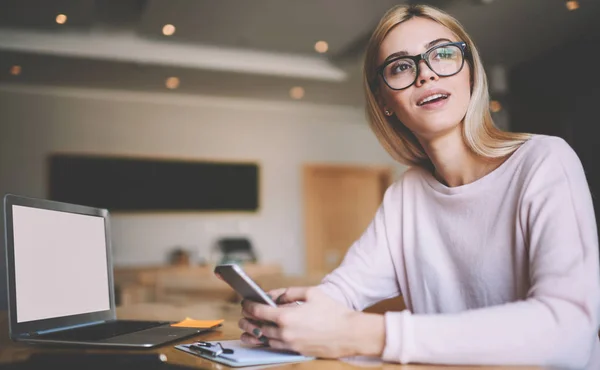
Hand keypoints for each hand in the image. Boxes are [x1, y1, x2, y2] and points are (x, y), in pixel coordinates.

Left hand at [238, 286, 384, 357]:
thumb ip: (288, 292)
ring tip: (247, 329)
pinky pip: (275, 347)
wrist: (350, 333)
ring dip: (253, 333)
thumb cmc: (333, 311)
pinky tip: (263, 338)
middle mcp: (285, 332)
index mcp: (286, 316)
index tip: (245, 302)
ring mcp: (290, 344)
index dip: (248, 305)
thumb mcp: (311, 293)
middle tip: (244, 315)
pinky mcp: (296, 351)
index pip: (258, 311)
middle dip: (247, 320)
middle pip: (257, 327)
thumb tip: (273, 295)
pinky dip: (266, 342)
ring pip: (264, 340)